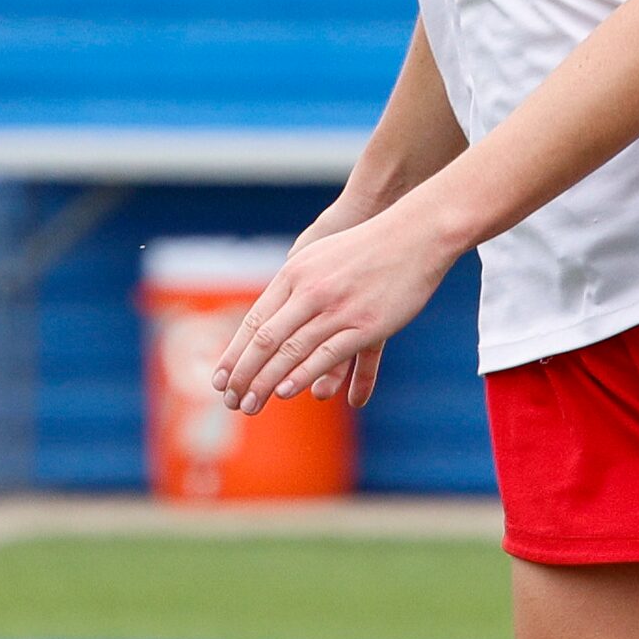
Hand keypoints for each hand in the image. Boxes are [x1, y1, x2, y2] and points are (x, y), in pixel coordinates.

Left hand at [211, 203, 458, 414]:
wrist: (418, 233)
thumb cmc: (370, 244)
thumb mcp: (321, 254)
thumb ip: (296, 281)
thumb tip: (277, 311)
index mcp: (295, 274)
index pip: (255, 321)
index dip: (235, 354)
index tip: (221, 379)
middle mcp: (310, 292)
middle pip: (266, 341)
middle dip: (244, 375)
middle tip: (232, 401)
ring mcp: (338, 308)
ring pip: (291, 352)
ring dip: (266, 382)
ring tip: (251, 405)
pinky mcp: (367, 325)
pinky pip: (327, 355)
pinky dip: (304, 375)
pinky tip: (288, 391)